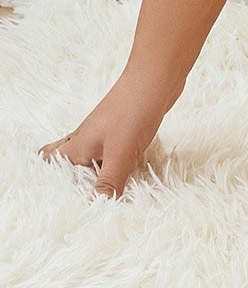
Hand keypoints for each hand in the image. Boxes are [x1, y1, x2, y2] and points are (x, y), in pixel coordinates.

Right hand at [38, 67, 181, 197]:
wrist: (156, 80)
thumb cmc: (132, 112)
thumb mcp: (120, 154)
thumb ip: (109, 181)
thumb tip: (97, 206)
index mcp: (78, 145)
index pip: (51, 163)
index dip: (56, 182)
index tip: (67, 202)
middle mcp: (86, 138)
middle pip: (66, 157)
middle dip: (71, 176)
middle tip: (83, 196)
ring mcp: (104, 132)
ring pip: (89, 154)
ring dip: (94, 171)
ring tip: (103, 190)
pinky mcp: (122, 130)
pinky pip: (110, 150)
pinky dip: (113, 162)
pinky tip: (126, 171)